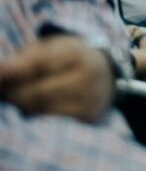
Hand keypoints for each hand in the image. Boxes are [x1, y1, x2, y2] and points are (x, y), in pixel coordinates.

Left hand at [0, 36, 115, 122]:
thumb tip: (1, 72)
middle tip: (3, 93)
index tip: (0, 75)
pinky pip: (53, 120)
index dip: (15, 71)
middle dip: (14, 94)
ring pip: (43, 108)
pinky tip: (32, 111)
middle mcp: (88, 74)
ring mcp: (91, 97)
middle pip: (38, 91)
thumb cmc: (68, 60)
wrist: (108, 75)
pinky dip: (37, 116)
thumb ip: (24, 59)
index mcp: (76, 52)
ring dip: (22, 107)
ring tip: (17, 101)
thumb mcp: (51, 50)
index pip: (40, 64)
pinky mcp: (90, 115)